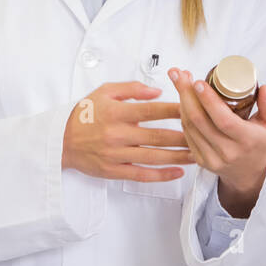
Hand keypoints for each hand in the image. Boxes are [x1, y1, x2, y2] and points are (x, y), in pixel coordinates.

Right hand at [61, 82, 193, 182]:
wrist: (60, 140)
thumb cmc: (85, 114)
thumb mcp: (104, 92)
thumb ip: (131, 89)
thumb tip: (157, 91)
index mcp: (117, 112)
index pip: (153, 110)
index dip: (176, 110)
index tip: (194, 108)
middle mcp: (118, 134)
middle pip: (158, 136)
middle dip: (184, 136)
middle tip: (205, 135)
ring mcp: (116, 154)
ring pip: (154, 157)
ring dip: (179, 156)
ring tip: (198, 154)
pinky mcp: (114, 171)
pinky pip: (142, 175)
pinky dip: (161, 175)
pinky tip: (178, 173)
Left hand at [169, 68, 265, 217]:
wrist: (250, 175)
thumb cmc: (260, 145)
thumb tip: (264, 88)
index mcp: (247, 141)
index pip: (224, 120)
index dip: (209, 100)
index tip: (199, 82)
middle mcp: (228, 152)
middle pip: (200, 120)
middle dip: (186, 94)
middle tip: (179, 74)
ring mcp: (212, 158)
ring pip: (190, 126)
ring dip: (182, 101)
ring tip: (180, 81)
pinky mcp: (201, 160)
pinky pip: (188, 134)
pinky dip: (183, 115)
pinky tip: (184, 99)